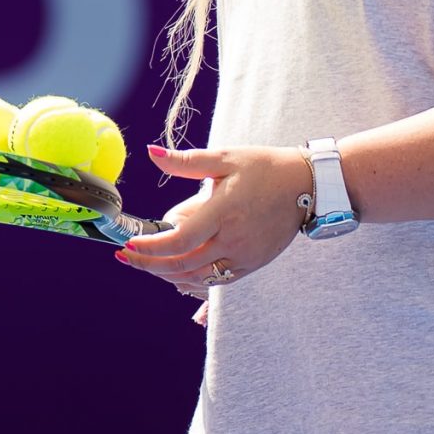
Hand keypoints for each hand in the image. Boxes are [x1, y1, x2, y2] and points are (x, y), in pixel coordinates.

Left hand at [116, 144, 310, 289]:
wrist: (307, 186)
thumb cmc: (264, 168)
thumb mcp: (224, 158)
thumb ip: (185, 161)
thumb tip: (151, 152)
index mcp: (224, 212)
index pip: (180, 240)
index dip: (151, 247)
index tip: (129, 243)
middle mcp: (234, 240)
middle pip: (183, 264)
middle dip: (149, 264)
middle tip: (125, 257)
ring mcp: (245, 257)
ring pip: (198, 278)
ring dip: (167, 275)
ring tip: (145, 264)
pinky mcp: (253, 265)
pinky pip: (217, 282)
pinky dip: (192, 282)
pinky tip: (174, 275)